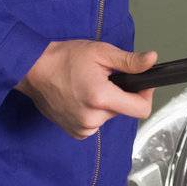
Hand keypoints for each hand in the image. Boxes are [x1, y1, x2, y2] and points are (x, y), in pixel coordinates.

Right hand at [14, 40, 157, 138]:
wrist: (34, 70)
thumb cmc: (65, 58)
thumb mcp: (101, 52)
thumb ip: (129, 61)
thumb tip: (152, 60)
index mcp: (101, 99)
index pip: (141, 110)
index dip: (145, 95)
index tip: (140, 83)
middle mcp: (92, 119)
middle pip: (124, 110)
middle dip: (120, 94)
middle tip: (104, 78)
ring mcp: (82, 129)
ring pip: (109, 117)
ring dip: (106, 104)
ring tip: (88, 87)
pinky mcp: (75, 132)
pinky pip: (96, 124)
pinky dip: (94, 112)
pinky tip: (81, 98)